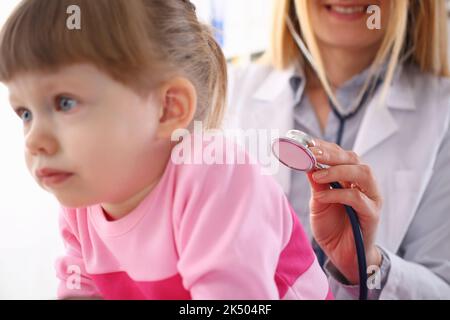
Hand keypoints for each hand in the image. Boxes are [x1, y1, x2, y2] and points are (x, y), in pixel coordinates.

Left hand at [306, 139, 382, 284]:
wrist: (342, 256)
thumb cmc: (331, 227)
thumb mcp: (318, 202)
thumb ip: (316, 184)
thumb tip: (306, 162)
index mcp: (351, 178)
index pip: (341, 155)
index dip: (325, 147)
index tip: (307, 143)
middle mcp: (364, 184)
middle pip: (353, 159)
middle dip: (331, 154)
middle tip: (311, 153)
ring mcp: (371, 198)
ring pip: (362, 173)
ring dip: (338, 170)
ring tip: (317, 175)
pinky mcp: (372, 215)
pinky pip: (357, 198)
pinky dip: (337, 194)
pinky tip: (321, 196)